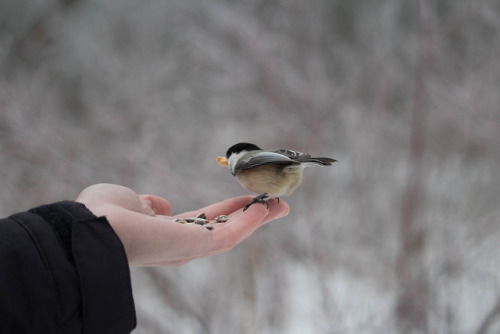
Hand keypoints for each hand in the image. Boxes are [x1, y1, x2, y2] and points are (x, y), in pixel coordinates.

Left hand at [76, 184, 288, 265]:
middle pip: (227, 229)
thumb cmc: (103, 213)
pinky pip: (230, 235)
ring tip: (280, 205)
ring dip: (258, 219)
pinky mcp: (197, 247)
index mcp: (168, 234)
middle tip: (277, 204)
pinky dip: (250, 222)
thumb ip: (148, 204)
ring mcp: (191, 248)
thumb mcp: (129, 201)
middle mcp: (183, 245)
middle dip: (253, 217)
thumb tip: (160, 205)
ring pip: (234, 234)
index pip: (207, 222)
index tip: (248, 201)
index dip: (230, 211)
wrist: (92, 227)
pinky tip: (264, 208)